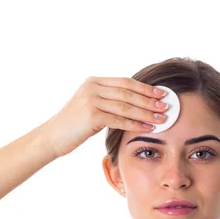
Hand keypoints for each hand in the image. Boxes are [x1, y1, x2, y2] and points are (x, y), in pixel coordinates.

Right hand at [41, 76, 168, 157]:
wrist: (52, 136)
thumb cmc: (74, 125)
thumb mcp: (91, 106)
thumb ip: (108, 100)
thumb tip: (135, 102)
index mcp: (94, 81)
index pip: (125, 82)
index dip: (144, 88)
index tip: (161, 93)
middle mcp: (93, 87)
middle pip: (128, 92)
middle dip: (149, 100)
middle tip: (166, 106)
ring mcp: (91, 100)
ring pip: (126, 106)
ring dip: (146, 112)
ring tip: (162, 118)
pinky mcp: (92, 115)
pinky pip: (120, 120)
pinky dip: (136, 124)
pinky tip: (148, 128)